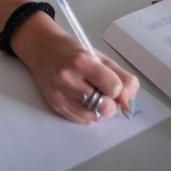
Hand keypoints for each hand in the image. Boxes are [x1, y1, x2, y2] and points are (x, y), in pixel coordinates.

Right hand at [12, 13, 139, 123]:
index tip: (111, 82)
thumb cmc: (72, 51)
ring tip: (92, 94)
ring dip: (99, 109)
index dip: (117, 88)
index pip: (114, 87)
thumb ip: (121, 78)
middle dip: (110, 101)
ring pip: (94, 116)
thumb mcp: (100, 57)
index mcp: (82, 61)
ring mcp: (60, 94)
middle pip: (105, 106)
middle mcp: (69, 79)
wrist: (42, 49)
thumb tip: (129, 103)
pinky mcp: (56, 105)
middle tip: (104, 92)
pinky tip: (82, 99)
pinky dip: (88, 114)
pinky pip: (82, 120)